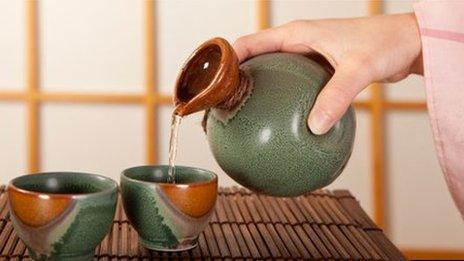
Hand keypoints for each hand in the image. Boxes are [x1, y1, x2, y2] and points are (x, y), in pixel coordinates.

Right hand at [233, 13, 422, 134]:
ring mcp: (308, 58)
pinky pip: (293, 88)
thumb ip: (335, 96)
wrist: (408, 43)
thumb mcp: (358, 70)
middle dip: (238, 81)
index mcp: (297, 34)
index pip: (250, 43)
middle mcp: (298, 44)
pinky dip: (283, 102)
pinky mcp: (319, 72)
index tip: (213, 85)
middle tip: (225, 108)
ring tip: (246, 119)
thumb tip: (313, 128)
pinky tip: (282, 124)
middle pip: (256, 60)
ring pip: (273, 75)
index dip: (227, 60)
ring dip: (259, 93)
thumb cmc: (385, 45)